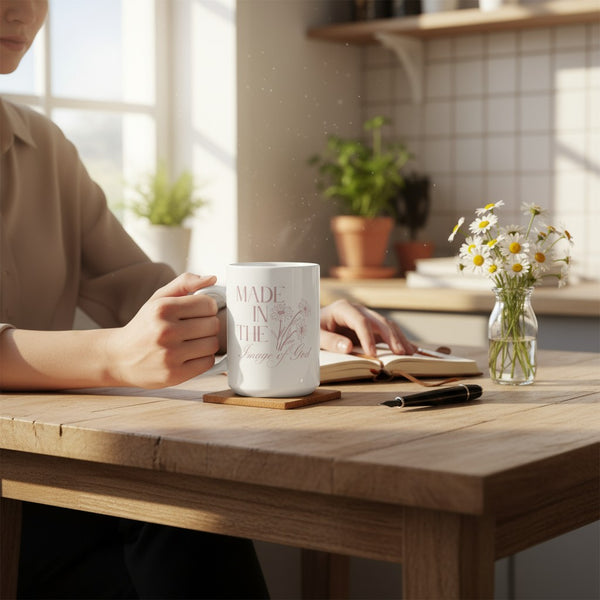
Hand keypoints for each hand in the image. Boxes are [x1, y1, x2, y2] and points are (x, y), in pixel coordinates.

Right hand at [106, 273, 220, 387]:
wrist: (119, 358)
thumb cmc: (144, 326)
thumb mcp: (158, 299)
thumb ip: (184, 283)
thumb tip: (212, 278)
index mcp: (162, 309)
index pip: (208, 305)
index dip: (207, 308)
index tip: (199, 312)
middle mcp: (165, 331)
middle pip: (213, 325)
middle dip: (208, 325)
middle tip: (196, 328)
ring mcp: (170, 355)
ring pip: (213, 344)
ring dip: (207, 343)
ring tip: (193, 341)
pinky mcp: (174, 374)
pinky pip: (207, 362)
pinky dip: (204, 358)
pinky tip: (190, 355)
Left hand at [319, 299, 415, 356]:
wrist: (313, 322)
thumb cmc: (313, 328)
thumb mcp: (315, 335)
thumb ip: (329, 341)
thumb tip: (348, 347)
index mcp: (343, 308)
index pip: (360, 321)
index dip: (368, 337)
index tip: (373, 354)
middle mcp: (357, 310)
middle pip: (379, 321)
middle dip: (391, 337)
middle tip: (400, 353)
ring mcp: (366, 316)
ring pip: (387, 325)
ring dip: (399, 338)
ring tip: (409, 353)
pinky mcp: (370, 325)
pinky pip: (387, 331)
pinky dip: (398, 340)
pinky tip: (410, 348)